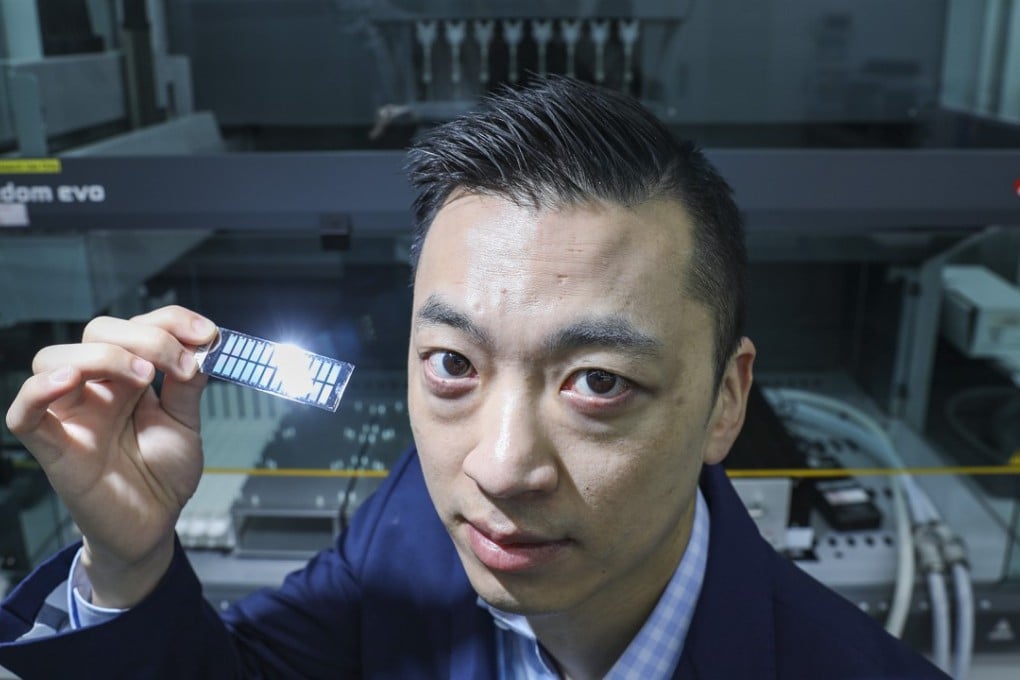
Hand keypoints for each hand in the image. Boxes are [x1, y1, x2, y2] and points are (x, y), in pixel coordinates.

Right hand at [4, 305, 216, 606]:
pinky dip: (39, 391)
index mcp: (127, 377)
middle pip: (97, 333)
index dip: (169, 320)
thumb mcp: (184, 422)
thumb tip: (202, 344)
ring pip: (53, 358)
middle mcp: (96, 388)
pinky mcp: (54, 447)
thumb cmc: (162, 476)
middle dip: (144, 337)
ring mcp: (71, 414)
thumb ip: (187, 383)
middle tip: (178, 366)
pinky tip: (70, 381)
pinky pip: (24, 413)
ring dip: (101, 356)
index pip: (134, 325)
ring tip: (142, 377)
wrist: (154, 526)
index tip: (205, 334)